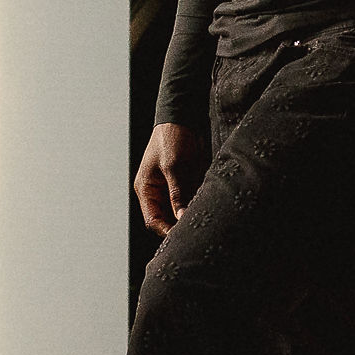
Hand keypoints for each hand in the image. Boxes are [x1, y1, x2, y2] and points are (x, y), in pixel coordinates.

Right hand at [135, 122, 208, 236]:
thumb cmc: (171, 138)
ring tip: (204, 222)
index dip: (166, 231)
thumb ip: (177, 194)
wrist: (183, 118)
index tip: (183, 237)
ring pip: (180, 212)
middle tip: (197, 232)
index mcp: (146, 189)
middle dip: (180, 226)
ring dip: (190, 216)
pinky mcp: (185, 184)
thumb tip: (181, 217)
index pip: (153, 220)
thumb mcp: (173, 166)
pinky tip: (207, 209)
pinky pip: (191, 202)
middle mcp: (157, 192)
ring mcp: (171, 189)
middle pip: (167, 220)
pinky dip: (197, 206)